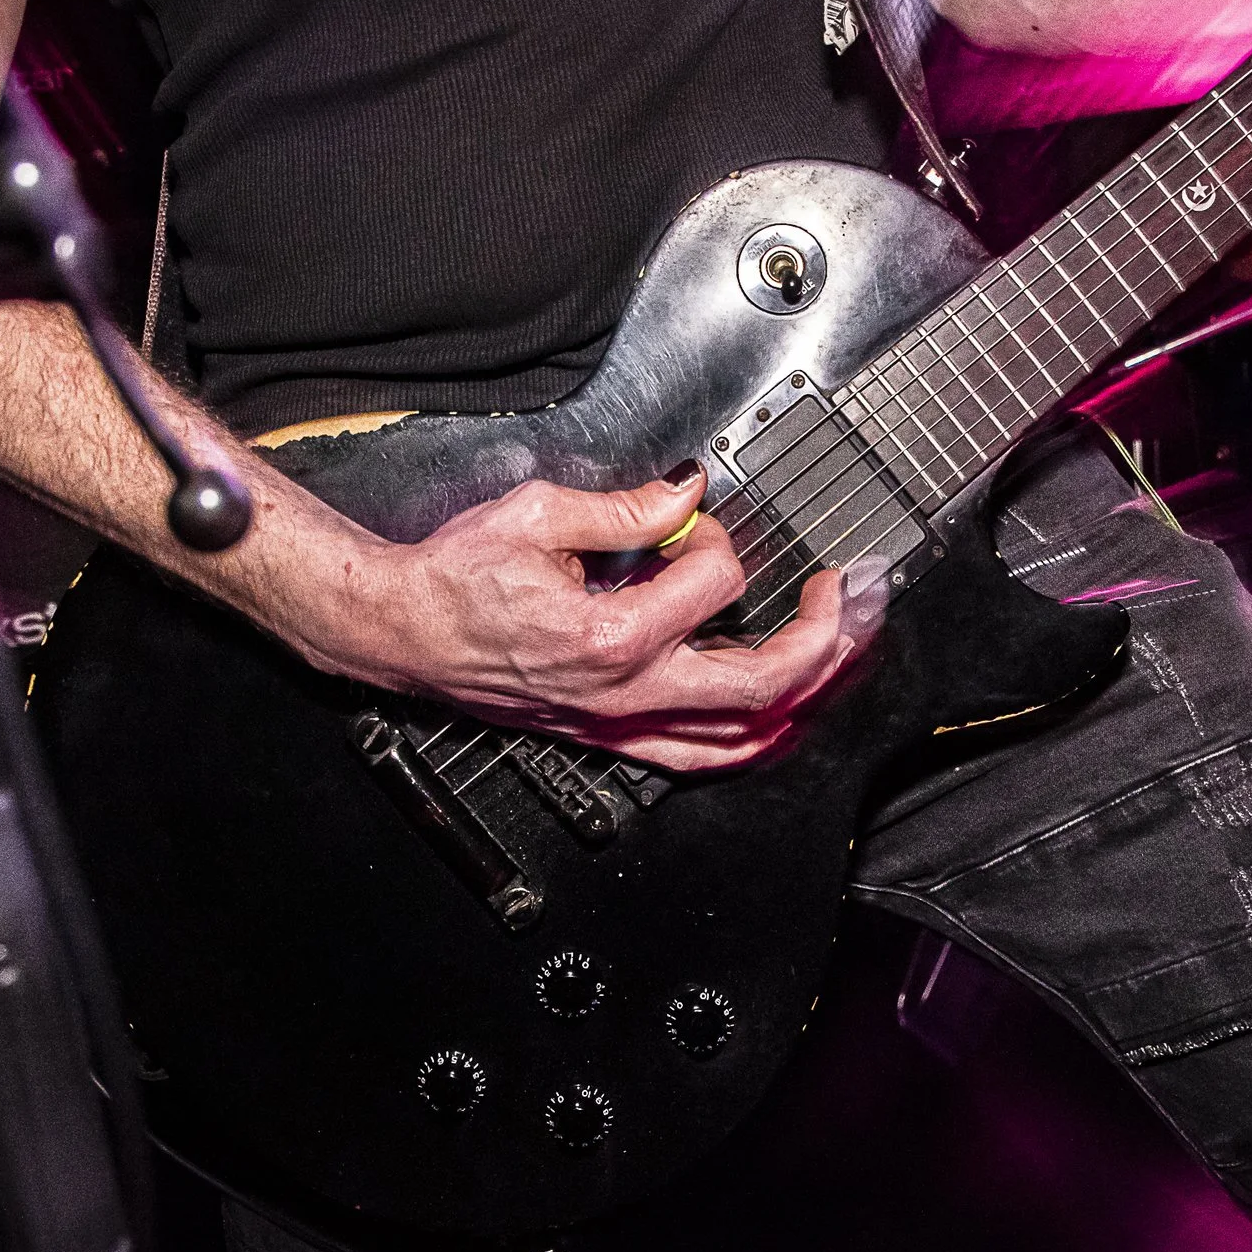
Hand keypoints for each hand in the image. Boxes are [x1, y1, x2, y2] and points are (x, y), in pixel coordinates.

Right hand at [299, 466, 869, 771]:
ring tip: (839, 652)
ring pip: (741, 735)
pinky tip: (782, 714)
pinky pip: (700, 756)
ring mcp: (621, 723)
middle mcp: (625, 692)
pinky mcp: (611, 734)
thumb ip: (624, 509)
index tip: (704, 520)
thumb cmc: (454, 581)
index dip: (723, 539)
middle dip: (824, 637)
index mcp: (611, 636)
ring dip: (804, 694)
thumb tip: (684, 495)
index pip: (716, 584)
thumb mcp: (535, 517)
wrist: (402, 632)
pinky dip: (753, 738)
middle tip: (848, 595)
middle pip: (762, 683)